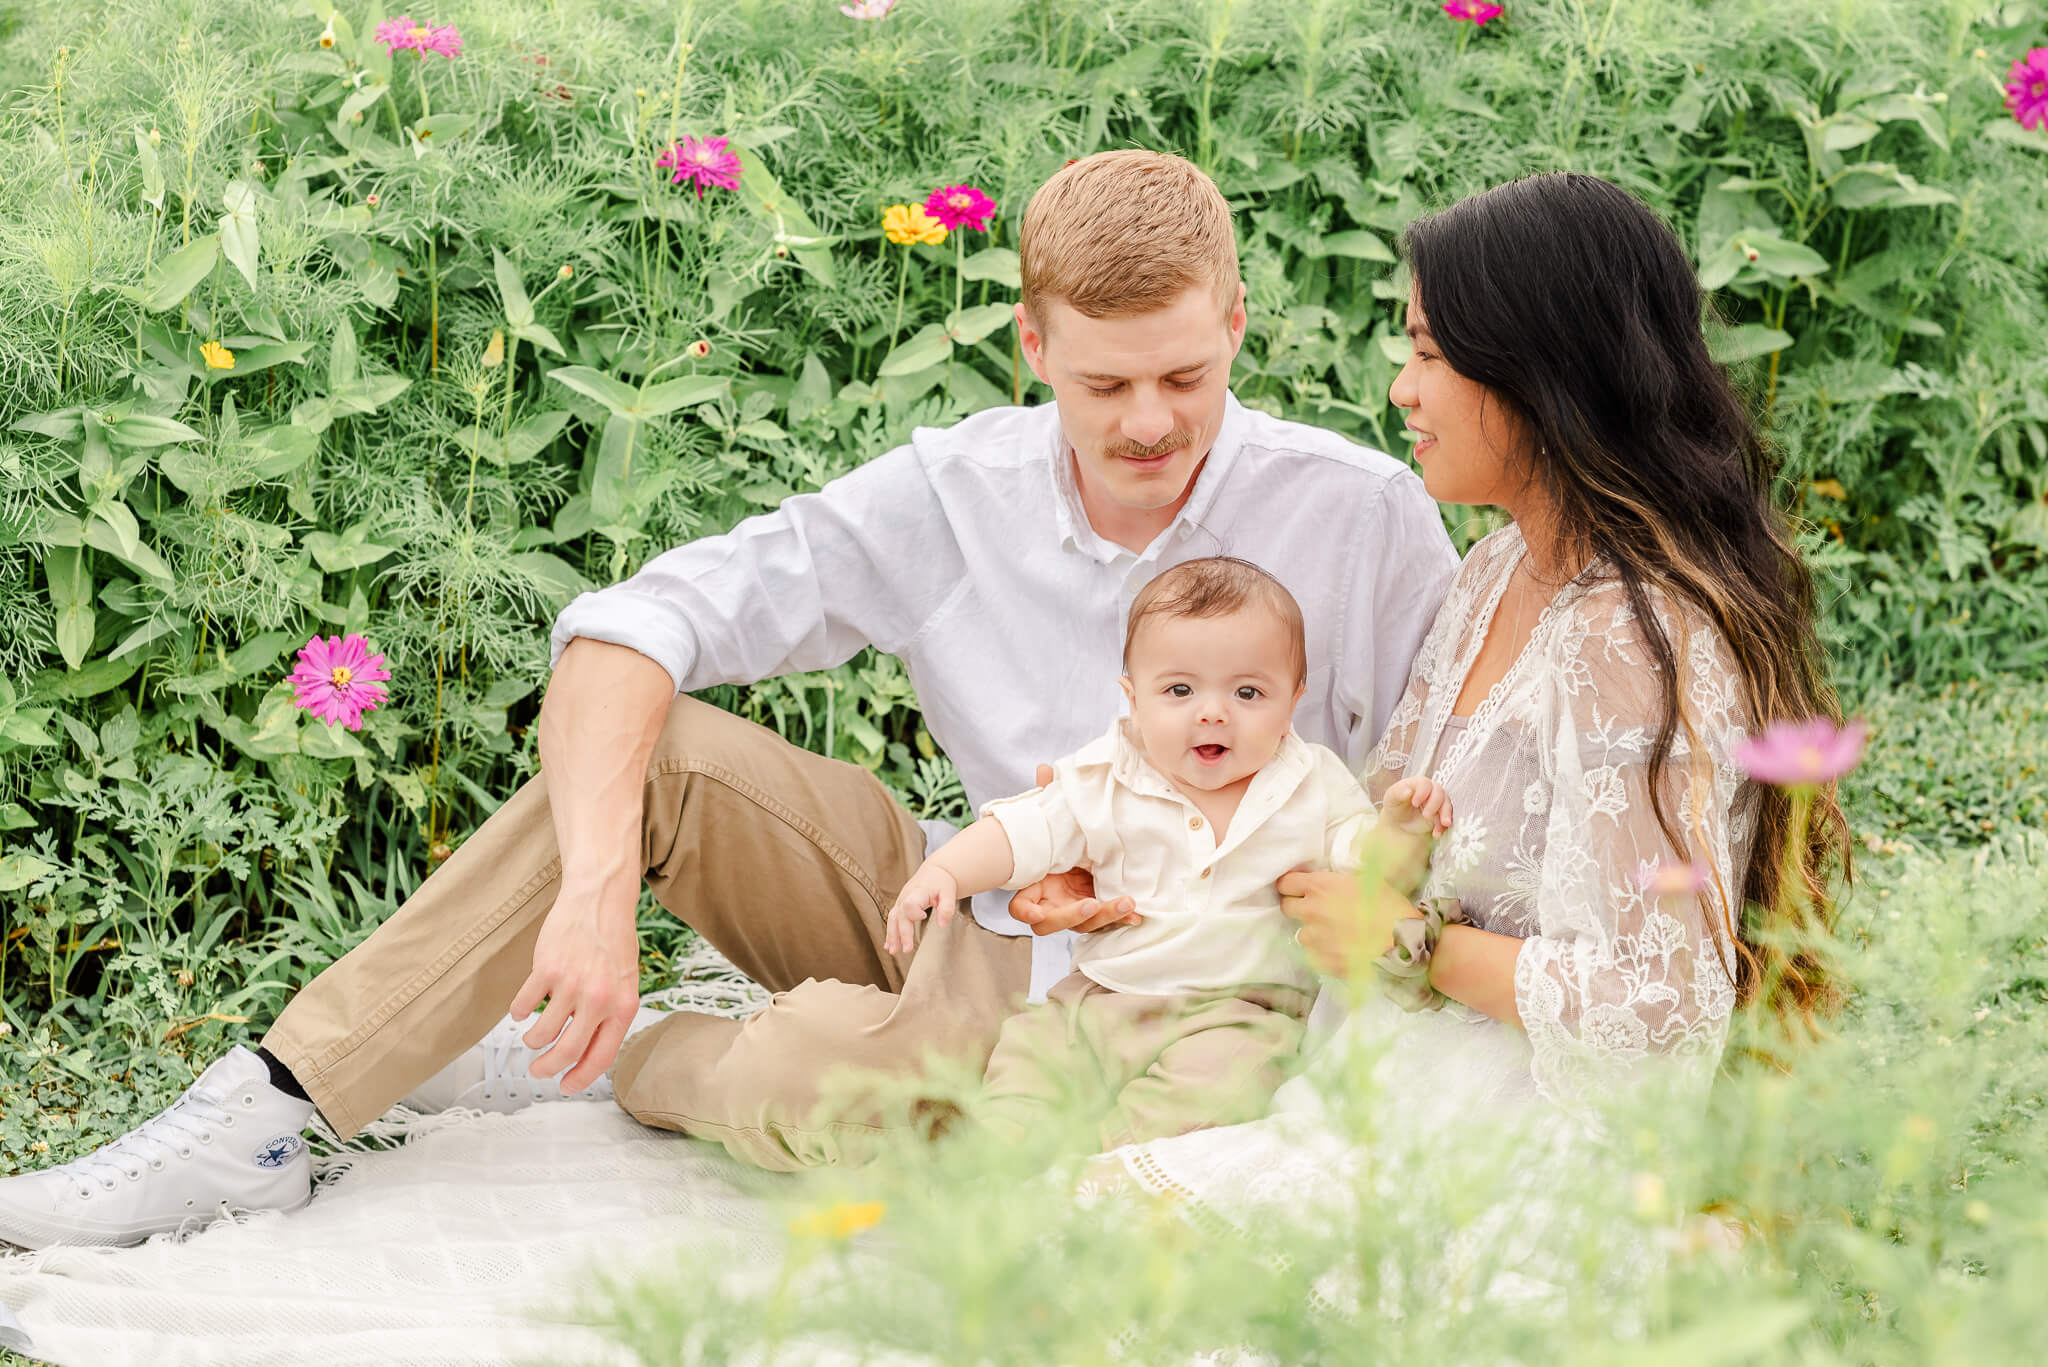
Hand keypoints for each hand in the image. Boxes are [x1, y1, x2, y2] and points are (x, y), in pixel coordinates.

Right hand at [510, 875, 644, 1092]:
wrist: (601, 900)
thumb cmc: (613, 943)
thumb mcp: (624, 983)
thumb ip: (610, 1016)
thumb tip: (587, 1054)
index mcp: (623, 1007)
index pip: (600, 1057)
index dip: (580, 1078)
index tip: (566, 1086)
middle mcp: (598, 1000)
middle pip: (565, 1052)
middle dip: (546, 1069)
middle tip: (537, 1071)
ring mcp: (571, 985)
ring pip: (540, 1034)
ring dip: (532, 1040)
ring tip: (532, 1036)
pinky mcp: (546, 969)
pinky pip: (523, 1005)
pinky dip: (518, 1012)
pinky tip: (522, 1009)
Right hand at [885, 863, 960, 955]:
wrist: (935, 871)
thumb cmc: (942, 882)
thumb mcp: (949, 893)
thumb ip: (947, 908)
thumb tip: (942, 925)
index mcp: (919, 891)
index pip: (910, 903)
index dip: (914, 912)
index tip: (923, 917)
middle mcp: (906, 896)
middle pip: (900, 915)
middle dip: (902, 933)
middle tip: (907, 949)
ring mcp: (901, 901)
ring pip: (892, 918)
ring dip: (892, 935)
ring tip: (893, 951)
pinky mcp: (900, 905)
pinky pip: (892, 919)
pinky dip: (890, 933)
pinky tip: (889, 946)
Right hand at [1006, 764, 1140, 935]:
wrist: (1083, 848)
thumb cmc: (1059, 837)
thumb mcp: (1055, 818)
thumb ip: (1048, 798)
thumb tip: (1045, 769)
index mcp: (1034, 885)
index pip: (1021, 905)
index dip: (1026, 910)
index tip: (1035, 910)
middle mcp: (1051, 903)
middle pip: (1051, 923)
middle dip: (1071, 916)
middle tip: (1090, 904)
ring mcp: (1072, 910)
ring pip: (1082, 924)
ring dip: (1103, 916)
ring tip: (1125, 904)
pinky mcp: (1095, 911)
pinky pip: (1105, 920)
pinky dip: (1120, 918)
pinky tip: (1136, 915)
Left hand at [1277, 869, 1417, 977]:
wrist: (1404, 943)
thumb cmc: (1391, 908)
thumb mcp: (1364, 880)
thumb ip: (1336, 881)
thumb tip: (1324, 881)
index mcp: (1320, 887)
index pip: (1286, 883)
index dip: (1292, 886)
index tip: (1298, 889)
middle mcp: (1311, 911)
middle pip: (1287, 907)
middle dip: (1299, 907)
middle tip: (1319, 911)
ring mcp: (1314, 939)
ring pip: (1301, 933)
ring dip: (1313, 932)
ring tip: (1337, 934)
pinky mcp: (1320, 961)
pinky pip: (1313, 954)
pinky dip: (1323, 952)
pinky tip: (1342, 949)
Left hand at [1380, 777, 1452, 835]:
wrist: (1399, 822)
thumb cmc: (1395, 805)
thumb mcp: (1391, 798)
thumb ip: (1398, 793)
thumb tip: (1408, 791)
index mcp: (1418, 783)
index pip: (1425, 784)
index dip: (1422, 793)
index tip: (1415, 803)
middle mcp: (1431, 791)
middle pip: (1439, 793)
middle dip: (1434, 804)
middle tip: (1426, 815)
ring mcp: (1437, 803)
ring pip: (1447, 805)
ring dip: (1446, 814)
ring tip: (1443, 824)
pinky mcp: (1440, 815)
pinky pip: (1446, 819)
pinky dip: (1443, 827)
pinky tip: (1436, 833)